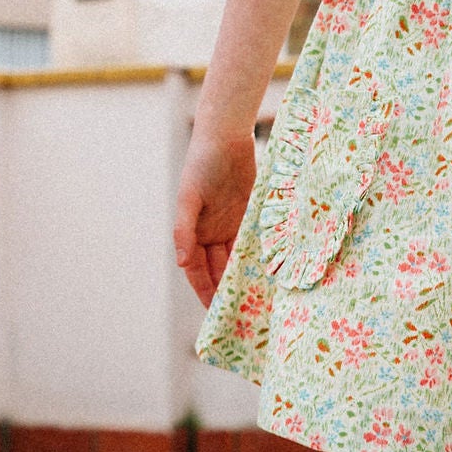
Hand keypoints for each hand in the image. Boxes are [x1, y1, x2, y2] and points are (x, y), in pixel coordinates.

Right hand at [173, 125, 256, 306]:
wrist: (226, 136)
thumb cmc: (201, 164)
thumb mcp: (189, 198)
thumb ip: (184, 230)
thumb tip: (181, 263)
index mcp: (192, 232)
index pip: (198, 270)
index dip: (204, 291)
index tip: (214, 313)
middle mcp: (211, 233)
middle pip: (218, 269)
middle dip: (225, 291)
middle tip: (240, 315)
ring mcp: (231, 225)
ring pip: (237, 259)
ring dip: (243, 277)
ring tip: (256, 301)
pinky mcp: (249, 215)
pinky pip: (253, 243)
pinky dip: (259, 258)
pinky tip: (270, 274)